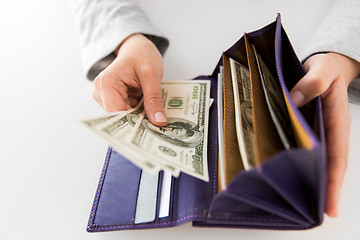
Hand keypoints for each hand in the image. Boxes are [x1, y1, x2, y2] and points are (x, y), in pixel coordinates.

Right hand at [92, 34, 167, 125]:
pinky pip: (128, 113)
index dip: (133, 125)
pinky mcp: (114, 100)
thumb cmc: (141, 54)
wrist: (137, 47)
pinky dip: (140, 113)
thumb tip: (159, 122)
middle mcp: (101, 92)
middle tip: (159, 125)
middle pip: (120, 118)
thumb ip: (153, 99)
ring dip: (141, 117)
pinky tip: (150, 110)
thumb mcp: (151, 74)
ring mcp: (106, 97)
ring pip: (125, 117)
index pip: (116, 114)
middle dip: (139, 121)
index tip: (151, 131)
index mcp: (106, 84)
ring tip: (156, 114)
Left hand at [290, 53, 359, 216]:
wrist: (326, 67)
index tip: (331, 206)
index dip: (333, 180)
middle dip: (323, 189)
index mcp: (337, 120)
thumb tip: (291, 99)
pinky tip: (288, 174)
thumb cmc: (327, 69)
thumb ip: (311, 82)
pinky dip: (299, 163)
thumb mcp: (322, 69)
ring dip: (311, 180)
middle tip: (312, 212)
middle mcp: (330, 131)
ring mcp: (319, 133)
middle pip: (328, 165)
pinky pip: (305, 149)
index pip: (336, 154)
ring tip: (299, 202)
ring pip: (317, 160)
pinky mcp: (308, 130)